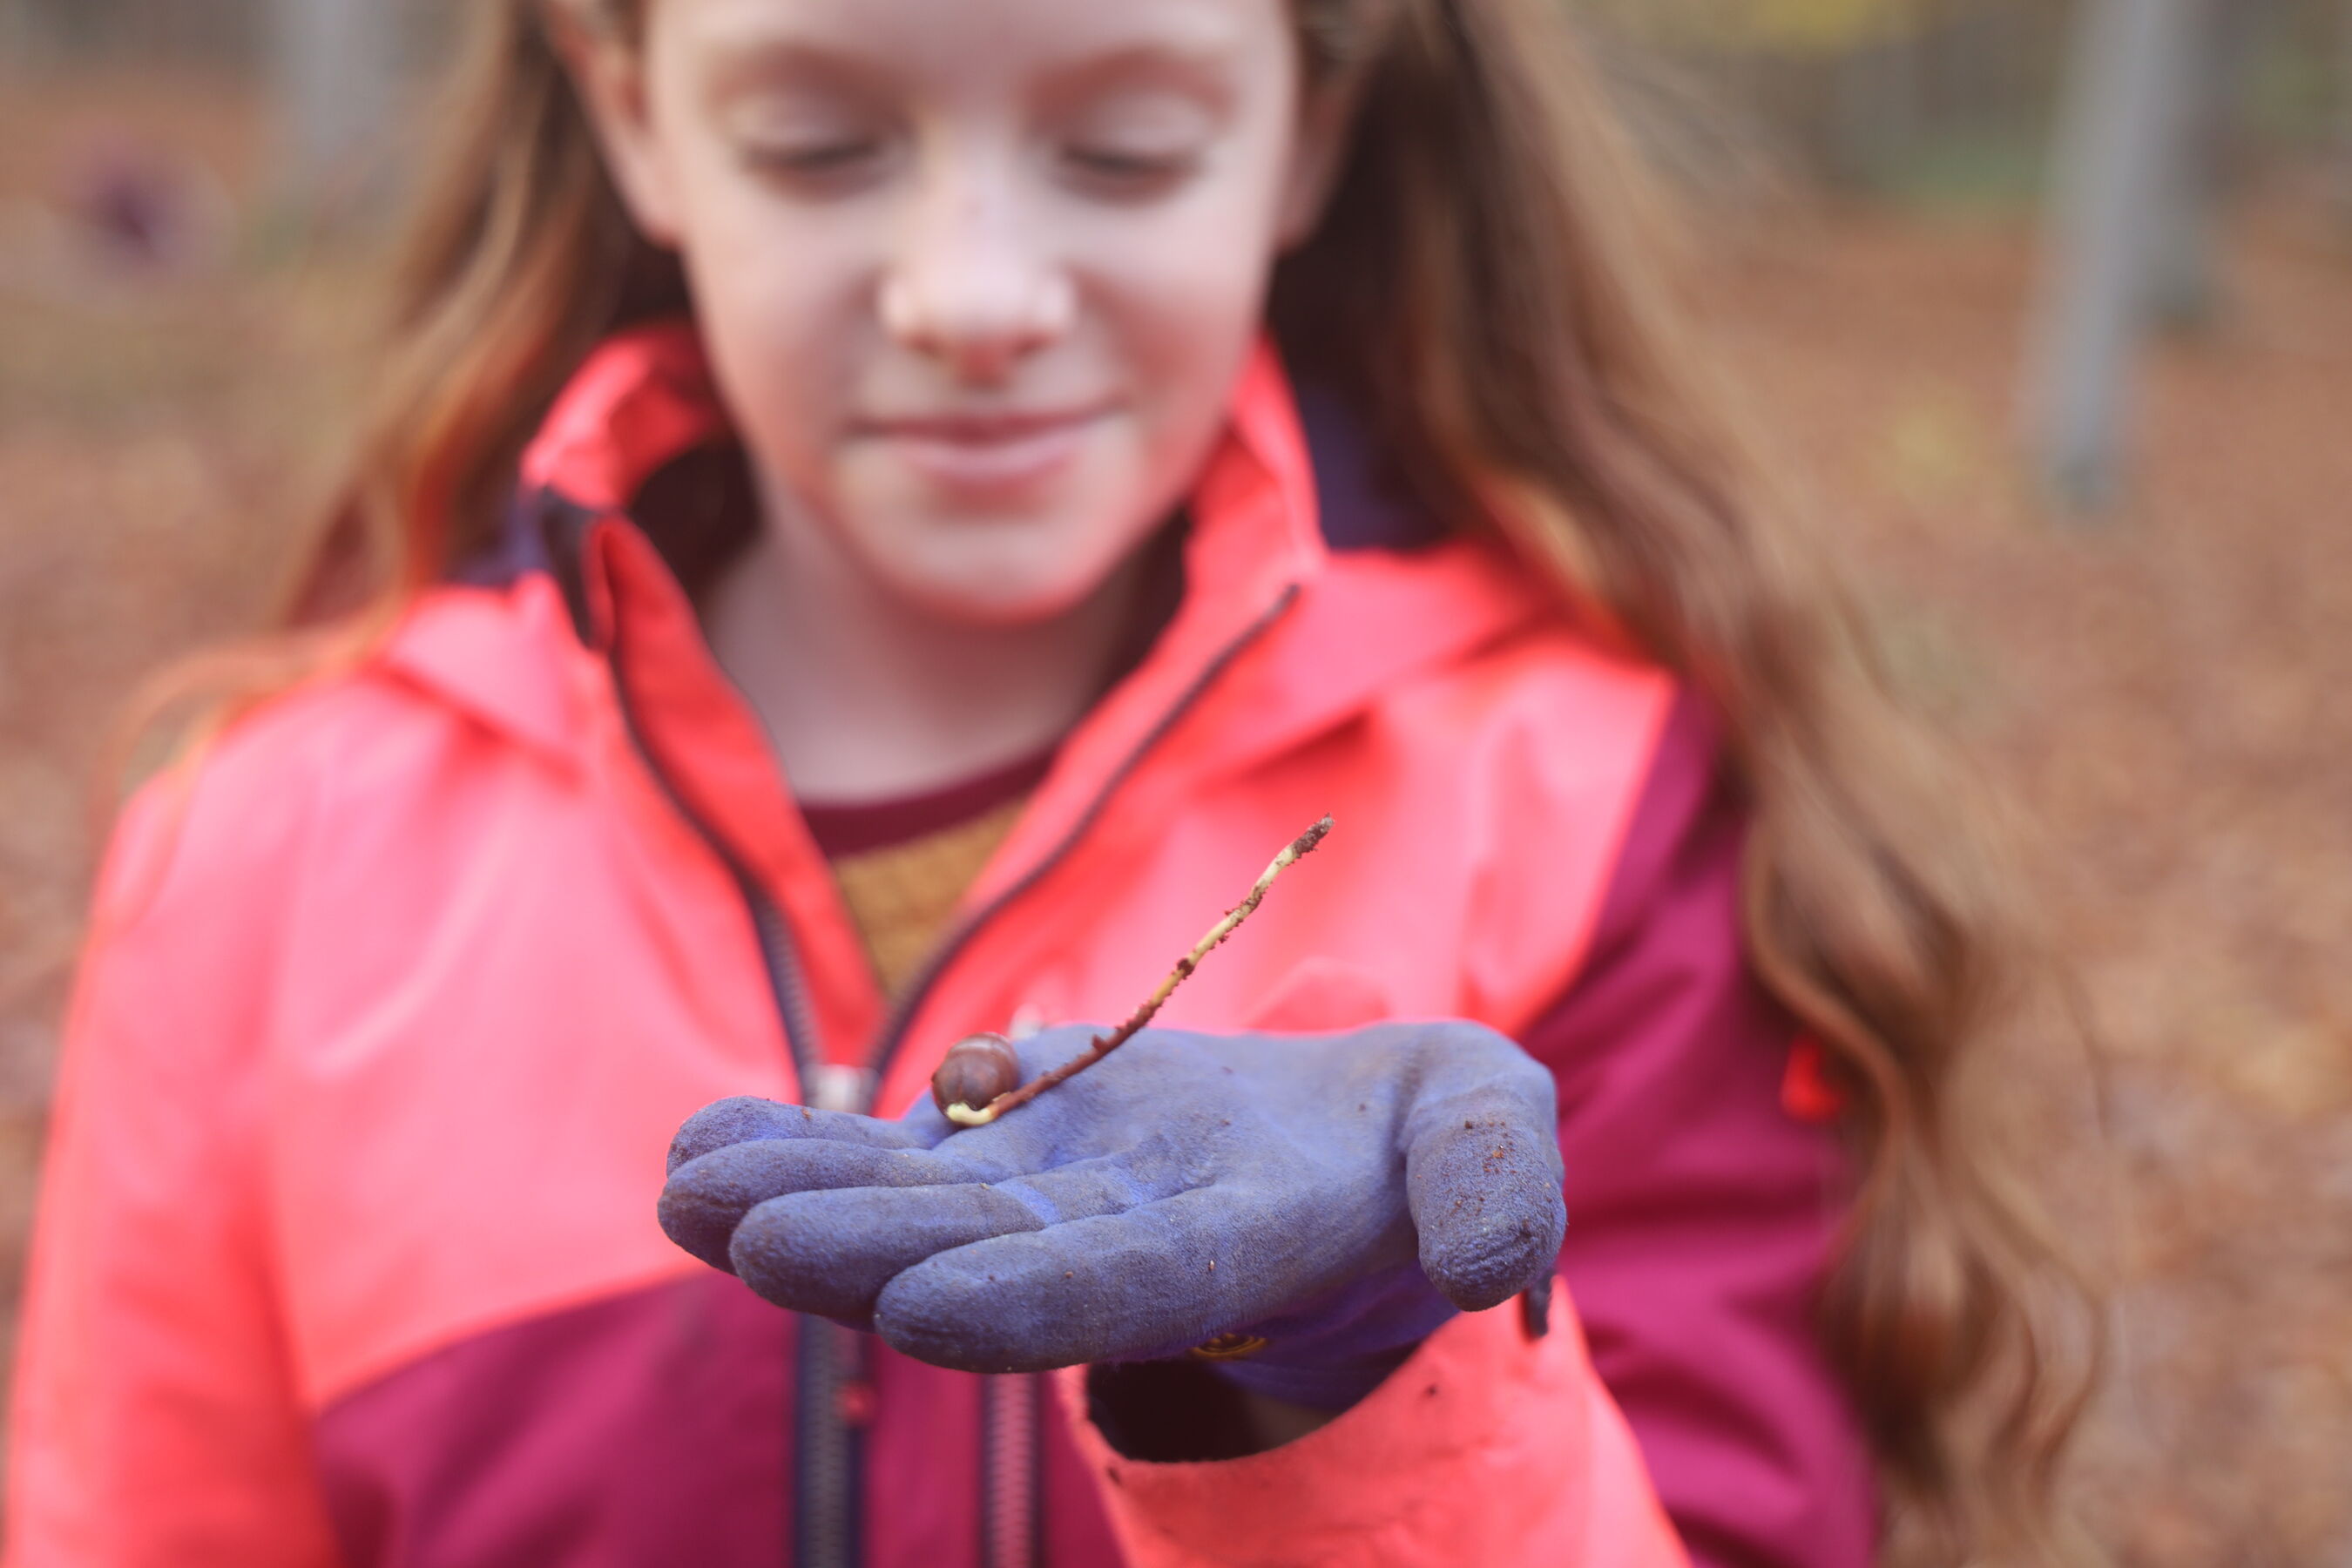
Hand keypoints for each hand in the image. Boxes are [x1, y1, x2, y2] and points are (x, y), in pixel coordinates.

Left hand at [658, 1024, 1565, 1393]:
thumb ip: (1497, 1189)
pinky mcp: (1015, 1143)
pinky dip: (805, 1145)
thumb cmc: (1438, 1142)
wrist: (1358, 1135)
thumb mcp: (1497, 1135)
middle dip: (860, 1247)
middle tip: (735, 1230)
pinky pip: (896, 1150)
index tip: (914, 1305)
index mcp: (1237, 1253)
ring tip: (682, 1180)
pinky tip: (703, 1136)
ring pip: (913, 1204)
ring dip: (798, 1197)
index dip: (1026, 1298)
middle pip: (978, 1256)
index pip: (1121, 1292)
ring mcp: (1054, 1196)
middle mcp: (1119, 1244)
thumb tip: (1485, 1271)